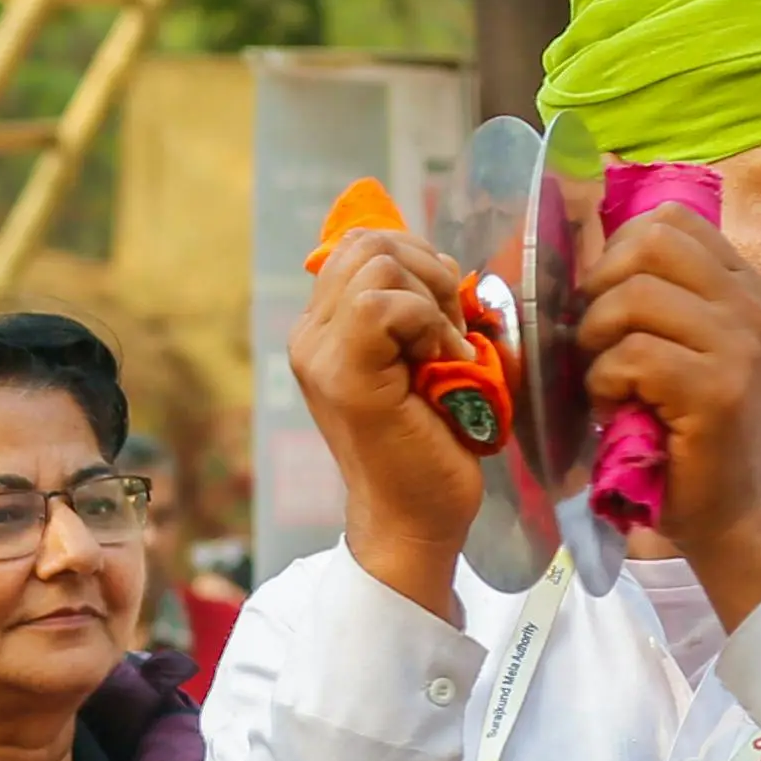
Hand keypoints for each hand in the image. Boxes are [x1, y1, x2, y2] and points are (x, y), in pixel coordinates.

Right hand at [286, 223, 494, 617]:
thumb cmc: (430, 444)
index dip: (417, 259)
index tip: (445, 314)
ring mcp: (319, 355)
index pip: (361, 242)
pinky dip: (429, 322)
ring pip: (377, 262)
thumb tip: (432, 257)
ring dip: (432, 298)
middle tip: (450, 331)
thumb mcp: (420, 356)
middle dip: (427, 270)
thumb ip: (410, 309)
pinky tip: (444, 363)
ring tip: (447, 349)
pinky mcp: (343, 376)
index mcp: (323, 329)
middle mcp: (309, 337)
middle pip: (368, 241)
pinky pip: (385, 303)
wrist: (416, 519)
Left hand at [573, 204, 760, 626]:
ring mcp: (739, 343)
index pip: (667, 219)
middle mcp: (747, 302)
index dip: (616, 252)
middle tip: (599, 345)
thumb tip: (577, 257)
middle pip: (647, 243)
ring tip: (610, 384)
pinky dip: (605, 385)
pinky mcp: (717, 388)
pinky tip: (618, 411)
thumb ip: (649, 297)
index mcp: (738, 284)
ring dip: (597, 345)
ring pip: (632, 299)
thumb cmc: (685, 431)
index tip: (606, 303)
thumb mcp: (676, 347)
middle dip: (600, 290)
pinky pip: (631, 356)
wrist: (730, 510)